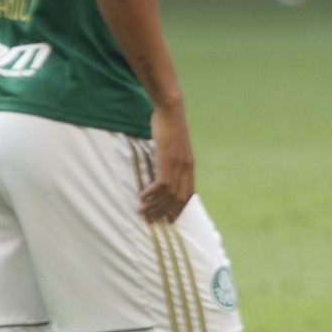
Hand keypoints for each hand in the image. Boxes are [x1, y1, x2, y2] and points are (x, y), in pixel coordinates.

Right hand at [139, 102, 194, 222]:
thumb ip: (171, 160)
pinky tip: (141, 197)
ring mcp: (178, 164)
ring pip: (169, 194)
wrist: (171, 110)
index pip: (189, 194)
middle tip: (151, 221)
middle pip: (179, 198)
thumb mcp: (174, 146)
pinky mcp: (168, 160)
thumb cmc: (170, 126)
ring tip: (142, 213)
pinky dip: (151, 194)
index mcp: (190, 165)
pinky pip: (161, 184)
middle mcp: (186, 167)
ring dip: (155, 206)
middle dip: (165, 212)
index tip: (171, 219)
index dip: (180, 208)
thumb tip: (162, 169)